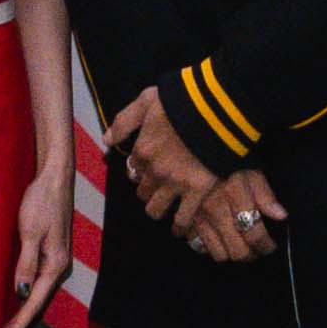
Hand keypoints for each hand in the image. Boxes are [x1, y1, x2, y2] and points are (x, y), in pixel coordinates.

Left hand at [8, 150, 75, 314]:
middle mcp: (58, 267)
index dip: (20, 324)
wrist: (54, 178)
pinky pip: (36, 282)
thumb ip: (26, 262)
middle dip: (20, 324)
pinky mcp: (49, 253)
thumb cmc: (41, 201)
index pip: (34, 303)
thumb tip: (21, 292)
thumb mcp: (31, 231)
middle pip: (37, 303)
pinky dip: (25, 297)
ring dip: (22, 313)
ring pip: (37, 294)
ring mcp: (54, 261)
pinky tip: (17, 302)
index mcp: (55, 265)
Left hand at [110, 90, 219, 225]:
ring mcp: (175, 183)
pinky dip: (179, 226)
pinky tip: (180, 228)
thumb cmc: (184, 99)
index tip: (150, 167)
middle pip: (142, 191)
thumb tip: (107, 140)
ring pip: (155, 209)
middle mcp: (154, 170)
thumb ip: (125, 120)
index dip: (141, 168)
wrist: (219, 107)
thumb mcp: (148, 100)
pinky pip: (182, 219)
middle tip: (160, 186)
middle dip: (148, 189)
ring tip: (167, 206)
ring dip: (158, 208)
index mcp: (143, 148)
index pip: (133, 169)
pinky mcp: (197, 192)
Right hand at [185, 166, 284, 265]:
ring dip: (232, 254)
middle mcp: (215, 211)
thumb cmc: (226, 162)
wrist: (192, 153)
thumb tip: (281, 215)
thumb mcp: (250, 170)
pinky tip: (217, 240)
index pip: (255, 234)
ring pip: (219, 254)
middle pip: (238, 251)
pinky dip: (209, 248)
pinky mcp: (184, 221)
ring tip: (239, 246)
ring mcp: (198, 219)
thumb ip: (265, 194)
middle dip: (251, 255)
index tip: (270, 246)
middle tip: (257, 250)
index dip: (266, 246)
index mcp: (234, 196)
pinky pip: (199, 247)